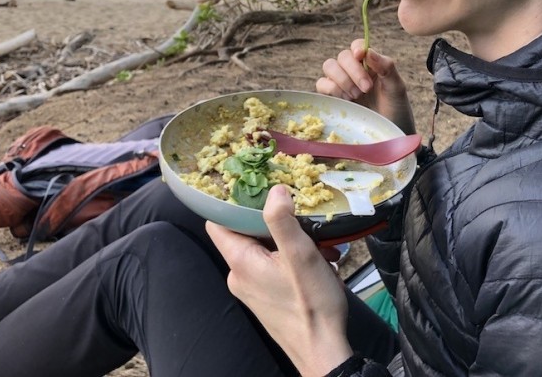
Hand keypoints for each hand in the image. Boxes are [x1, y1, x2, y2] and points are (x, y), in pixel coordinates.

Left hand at [206, 185, 353, 376]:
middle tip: (304, 221)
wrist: (323, 351)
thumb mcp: (300, 255)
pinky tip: (322, 263)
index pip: (217, 221)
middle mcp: (239, 275)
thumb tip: (274, 191)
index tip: (259, 190)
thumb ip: (282, 220)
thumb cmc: (311, 305)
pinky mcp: (266, 298)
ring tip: (321, 247)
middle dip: (277, 223)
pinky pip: (274, 267)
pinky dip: (295, 260)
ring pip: (266, 249)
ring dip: (293, 242)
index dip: (233, 203)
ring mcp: (252, 289)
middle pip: (246, 233)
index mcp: (240, 261)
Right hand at [317, 39, 415, 134]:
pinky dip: (331, 89)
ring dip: (341, 79)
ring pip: (329, 67)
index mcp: (371, 64)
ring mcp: (342, 84)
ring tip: (356, 96)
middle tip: (366, 88)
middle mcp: (354, 71)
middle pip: (342, 56)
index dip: (357, 48)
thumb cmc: (396, 110)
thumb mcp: (396, 87)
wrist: (389, 134)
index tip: (360, 55)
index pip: (358, 46)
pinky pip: (322, 84)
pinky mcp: (333, 97)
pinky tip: (346, 100)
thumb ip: (386, 67)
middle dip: (352, 71)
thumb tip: (368, 51)